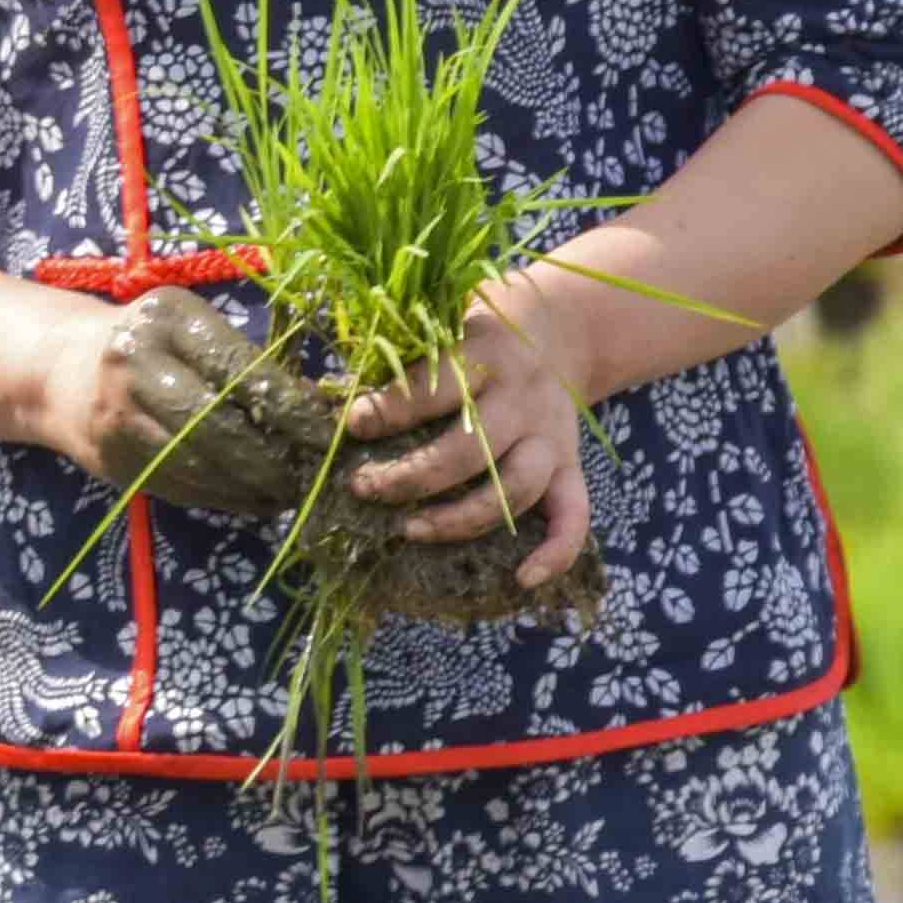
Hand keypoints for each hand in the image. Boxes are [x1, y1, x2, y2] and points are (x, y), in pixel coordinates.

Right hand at [69, 283, 341, 513]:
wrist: (58, 371)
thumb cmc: (150, 343)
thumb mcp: (191, 329)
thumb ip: (245, 361)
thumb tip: (315, 410)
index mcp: (166, 320)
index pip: (241, 371)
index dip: (290, 410)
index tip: (328, 436)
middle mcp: (135, 364)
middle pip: (218, 424)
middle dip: (273, 458)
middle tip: (311, 476)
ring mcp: (117, 416)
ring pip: (200, 464)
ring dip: (252, 487)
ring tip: (290, 493)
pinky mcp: (112, 461)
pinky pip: (180, 488)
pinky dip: (224, 499)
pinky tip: (254, 500)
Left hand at [346, 290, 594, 590]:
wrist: (560, 326)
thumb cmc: (477, 331)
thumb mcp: (442, 323)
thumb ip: (397, 355)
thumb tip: (327, 392)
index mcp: (485, 355)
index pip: (437, 387)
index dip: (392, 409)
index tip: (353, 425)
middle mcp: (522, 399)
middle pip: (471, 449)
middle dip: (412, 476)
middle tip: (363, 487)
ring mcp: (551, 436)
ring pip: (517, 488)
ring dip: (462, 518)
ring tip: (409, 530)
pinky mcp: (571, 464)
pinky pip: (575, 514)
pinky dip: (557, 551)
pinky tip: (524, 579)